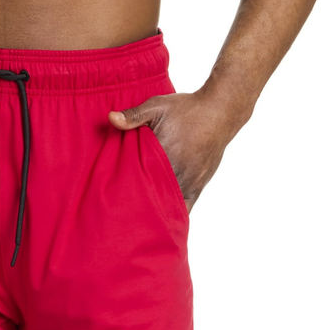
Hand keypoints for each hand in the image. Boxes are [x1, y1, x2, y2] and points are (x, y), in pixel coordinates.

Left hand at [108, 89, 248, 211]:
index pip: (139, 181)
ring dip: (155, 210)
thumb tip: (110, 118)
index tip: (114, 199)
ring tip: (140, 219)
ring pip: (168, 206)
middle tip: (123, 213)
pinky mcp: (198, 186)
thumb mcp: (157, 107)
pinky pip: (185, 207)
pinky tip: (164, 223)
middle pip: (152, 197)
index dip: (126, 191)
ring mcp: (188, 182)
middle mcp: (176, 173)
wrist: (219, 112)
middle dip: (138, 204)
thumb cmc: (187, 109)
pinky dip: (174, 214)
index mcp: (162, 156)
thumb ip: (134, 116)